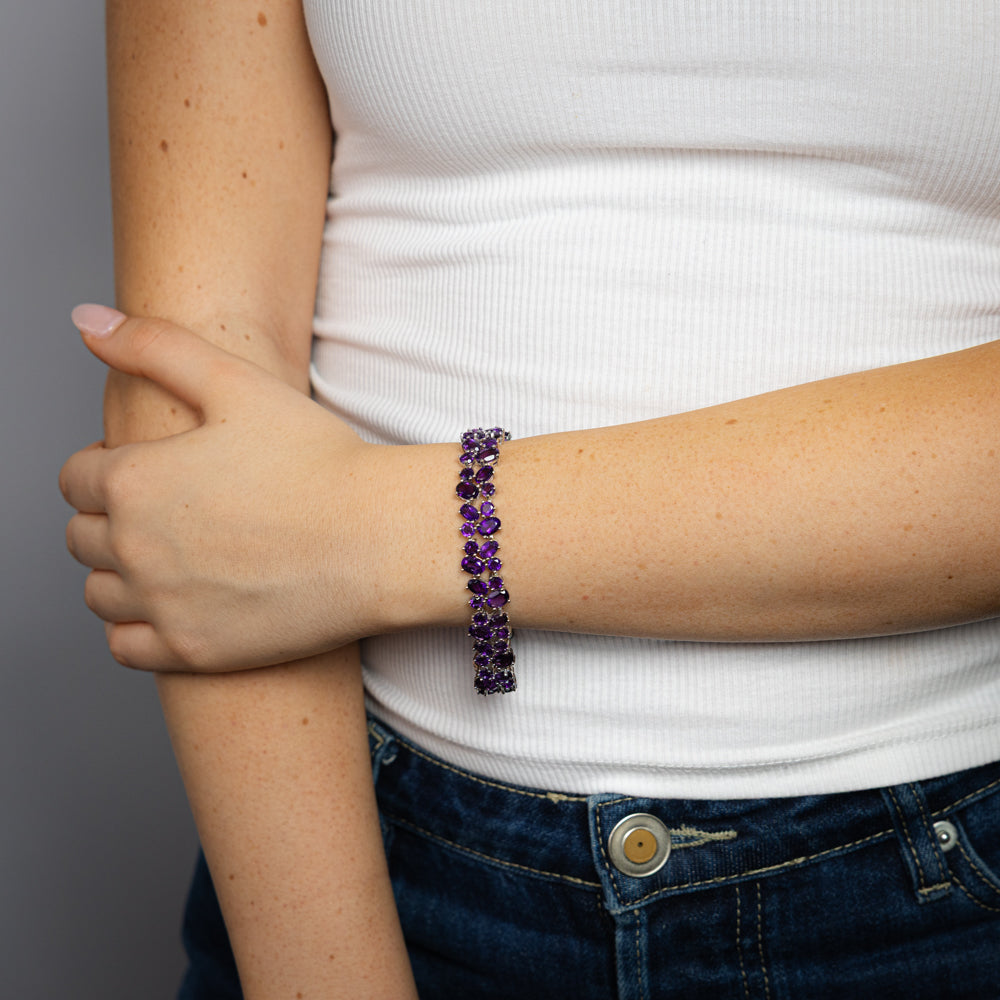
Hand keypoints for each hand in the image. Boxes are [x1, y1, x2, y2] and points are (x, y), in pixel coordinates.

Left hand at [61, 306, 386, 671]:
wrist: (381, 539)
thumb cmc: (320, 461)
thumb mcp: (237, 382)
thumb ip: (154, 346)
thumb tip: (86, 321)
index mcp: (134, 479)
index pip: (75, 477)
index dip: (108, 466)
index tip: (154, 467)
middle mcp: (133, 547)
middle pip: (81, 536)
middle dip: (111, 518)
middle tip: (171, 510)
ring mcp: (161, 605)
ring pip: (98, 592)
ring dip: (119, 573)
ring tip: (172, 557)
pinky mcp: (191, 651)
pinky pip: (124, 646)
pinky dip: (135, 627)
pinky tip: (175, 604)